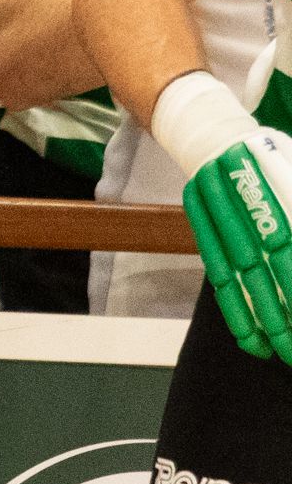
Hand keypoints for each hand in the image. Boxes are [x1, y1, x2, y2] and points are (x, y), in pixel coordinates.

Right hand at [183, 129, 291, 361]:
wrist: (210, 132)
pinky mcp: (200, 226)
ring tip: (277, 351)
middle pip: (267, 266)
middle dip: (285, 312)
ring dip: (260, 319)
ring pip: (240, 275)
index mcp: (271, 185)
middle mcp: (242, 201)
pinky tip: (248, 336)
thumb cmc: (269, 153)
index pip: (286, 243)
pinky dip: (233, 308)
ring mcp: (217, 213)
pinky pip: (217, 274)